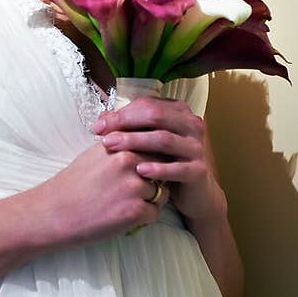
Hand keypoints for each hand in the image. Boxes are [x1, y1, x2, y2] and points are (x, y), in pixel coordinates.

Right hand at [34, 135, 169, 246]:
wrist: (53, 212)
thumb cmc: (72, 184)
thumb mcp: (95, 154)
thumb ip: (120, 146)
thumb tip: (143, 143)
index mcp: (119, 144)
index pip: (153, 146)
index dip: (152, 159)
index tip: (143, 170)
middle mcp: (129, 161)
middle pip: (162, 168)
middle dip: (155, 179)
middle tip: (136, 191)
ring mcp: (133, 186)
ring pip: (161, 192)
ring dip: (150, 200)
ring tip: (126, 204)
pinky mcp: (135, 211)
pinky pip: (154, 213)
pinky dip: (143, 218)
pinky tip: (124, 217)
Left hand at [93, 95, 226, 225]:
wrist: (195, 192)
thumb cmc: (166, 162)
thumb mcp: (148, 142)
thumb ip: (129, 127)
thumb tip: (102, 119)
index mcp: (179, 112)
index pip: (147, 105)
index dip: (121, 113)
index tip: (98, 126)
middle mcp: (191, 125)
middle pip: (156, 116)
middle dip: (125, 124)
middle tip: (103, 135)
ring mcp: (196, 147)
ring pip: (164, 139)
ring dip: (135, 142)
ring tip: (113, 147)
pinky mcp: (199, 170)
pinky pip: (177, 168)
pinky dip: (158, 168)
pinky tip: (139, 169)